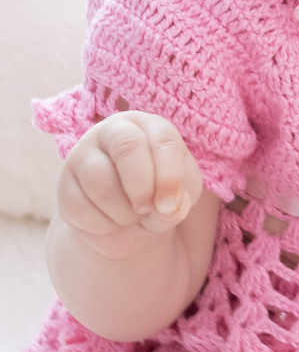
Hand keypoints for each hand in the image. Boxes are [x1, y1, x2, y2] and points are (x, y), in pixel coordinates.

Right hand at [58, 112, 203, 259]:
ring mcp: (82, 155)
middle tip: (147, 210)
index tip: (170, 207)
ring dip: (122, 212)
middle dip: (142, 186)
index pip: (162, 139)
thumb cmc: (157, 195)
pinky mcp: (64, 185)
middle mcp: (112, 131)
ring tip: (130, 218)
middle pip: (127, 146)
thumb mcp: (177, 197)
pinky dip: (102, 225)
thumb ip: (180, 198)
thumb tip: (170, 208)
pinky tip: (110, 223)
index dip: (170, 176)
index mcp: (147, 125)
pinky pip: (80, 207)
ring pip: (100, 181)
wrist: (124, 221)